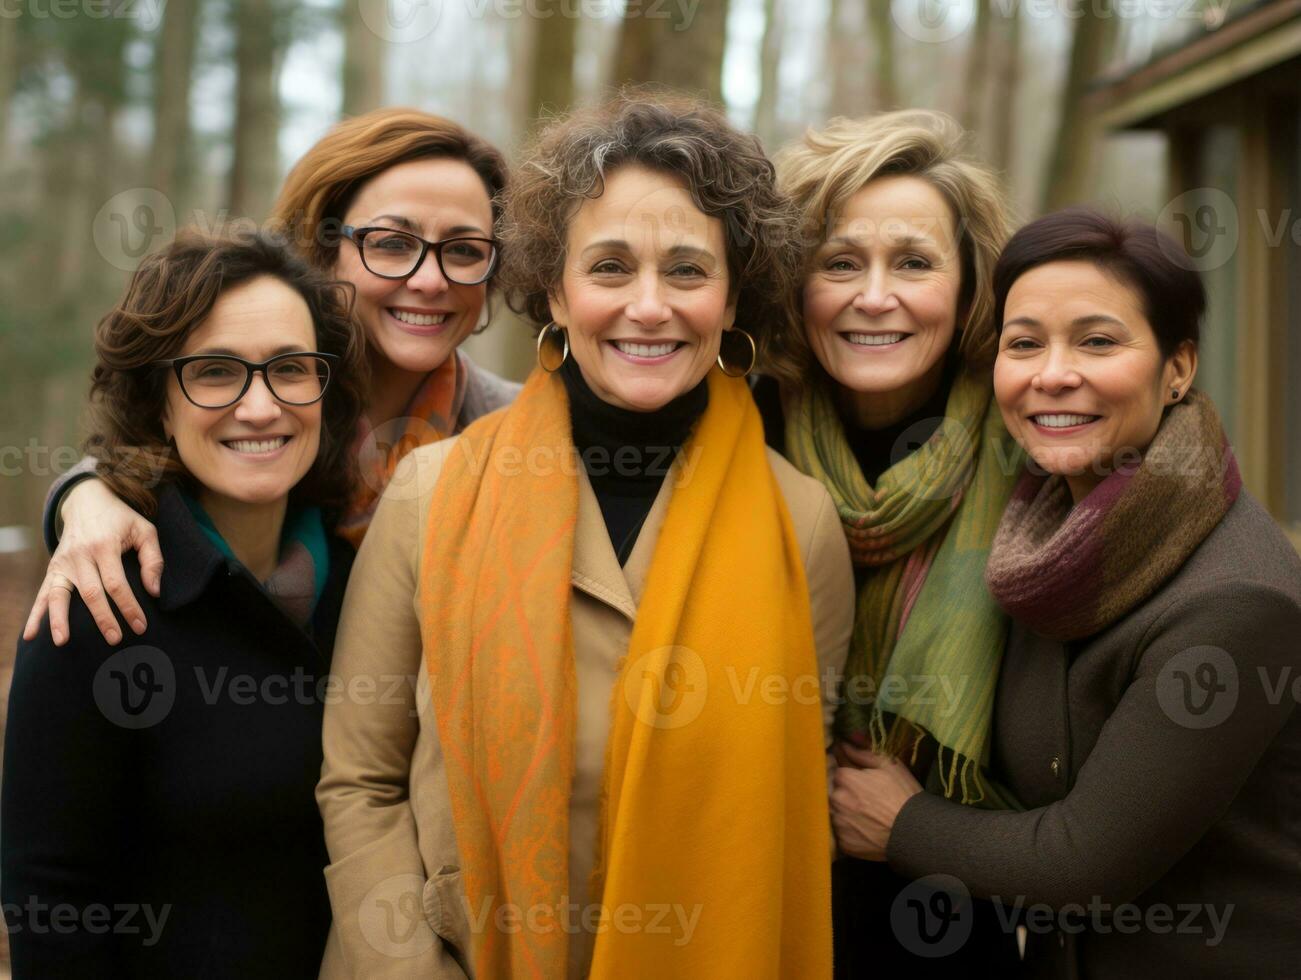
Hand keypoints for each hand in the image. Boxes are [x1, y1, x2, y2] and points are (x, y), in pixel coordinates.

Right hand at [22, 479, 162, 645]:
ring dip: (60, 620)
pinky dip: (36, 614)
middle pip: (91, 593)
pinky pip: (44, 593)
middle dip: (103, 618)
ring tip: (63, 642)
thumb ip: (153, 560)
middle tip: (116, 639)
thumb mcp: (144, 530)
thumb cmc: (121, 519)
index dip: (128, 607)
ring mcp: (64, 562)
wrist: (87, 500)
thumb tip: (154, 591)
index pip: (117, 583)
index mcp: (105, 546)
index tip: (140, 626)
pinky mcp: (53, 568)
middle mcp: (81, 555)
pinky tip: (32, 634)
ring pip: (60, 594)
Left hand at [830, 742, 923, 860]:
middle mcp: (836, 800)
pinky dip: (850, 831)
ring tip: (866, 816)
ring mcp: (838, 823)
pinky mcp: (844, 843)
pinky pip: (841, 833)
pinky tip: (865, 830)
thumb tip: (845, 741)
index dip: (850, 774)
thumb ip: (863, 751)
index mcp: (844, 778)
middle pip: (834, 792)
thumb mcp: (889, 765)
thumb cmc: (903, 794)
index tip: (861, 780)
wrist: (915, 832)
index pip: (837, 771)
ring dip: (845, 812)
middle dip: (845, 793)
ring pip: (835, 813)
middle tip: (866, 800)